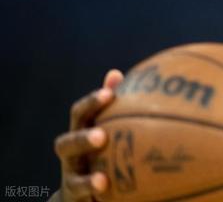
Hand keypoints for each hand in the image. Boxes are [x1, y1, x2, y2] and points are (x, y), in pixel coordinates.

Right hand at [53, 69, 123, 201]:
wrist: (84, 192)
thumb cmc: (101, 151)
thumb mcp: (106, 127)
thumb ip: (111, 105)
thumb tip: (116, 73)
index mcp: (81, 132)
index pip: (81, 114)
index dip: (92, 102)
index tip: (110, 93)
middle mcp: (72, 154)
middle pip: (68, 143)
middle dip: (83, 138)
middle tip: (102, 136)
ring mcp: (71, 175)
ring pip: (72, 175)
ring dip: (87, 177)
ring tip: (102, 179)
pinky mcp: (75, 195)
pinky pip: (80, 193)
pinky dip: (90, 189)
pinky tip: (105, 187)